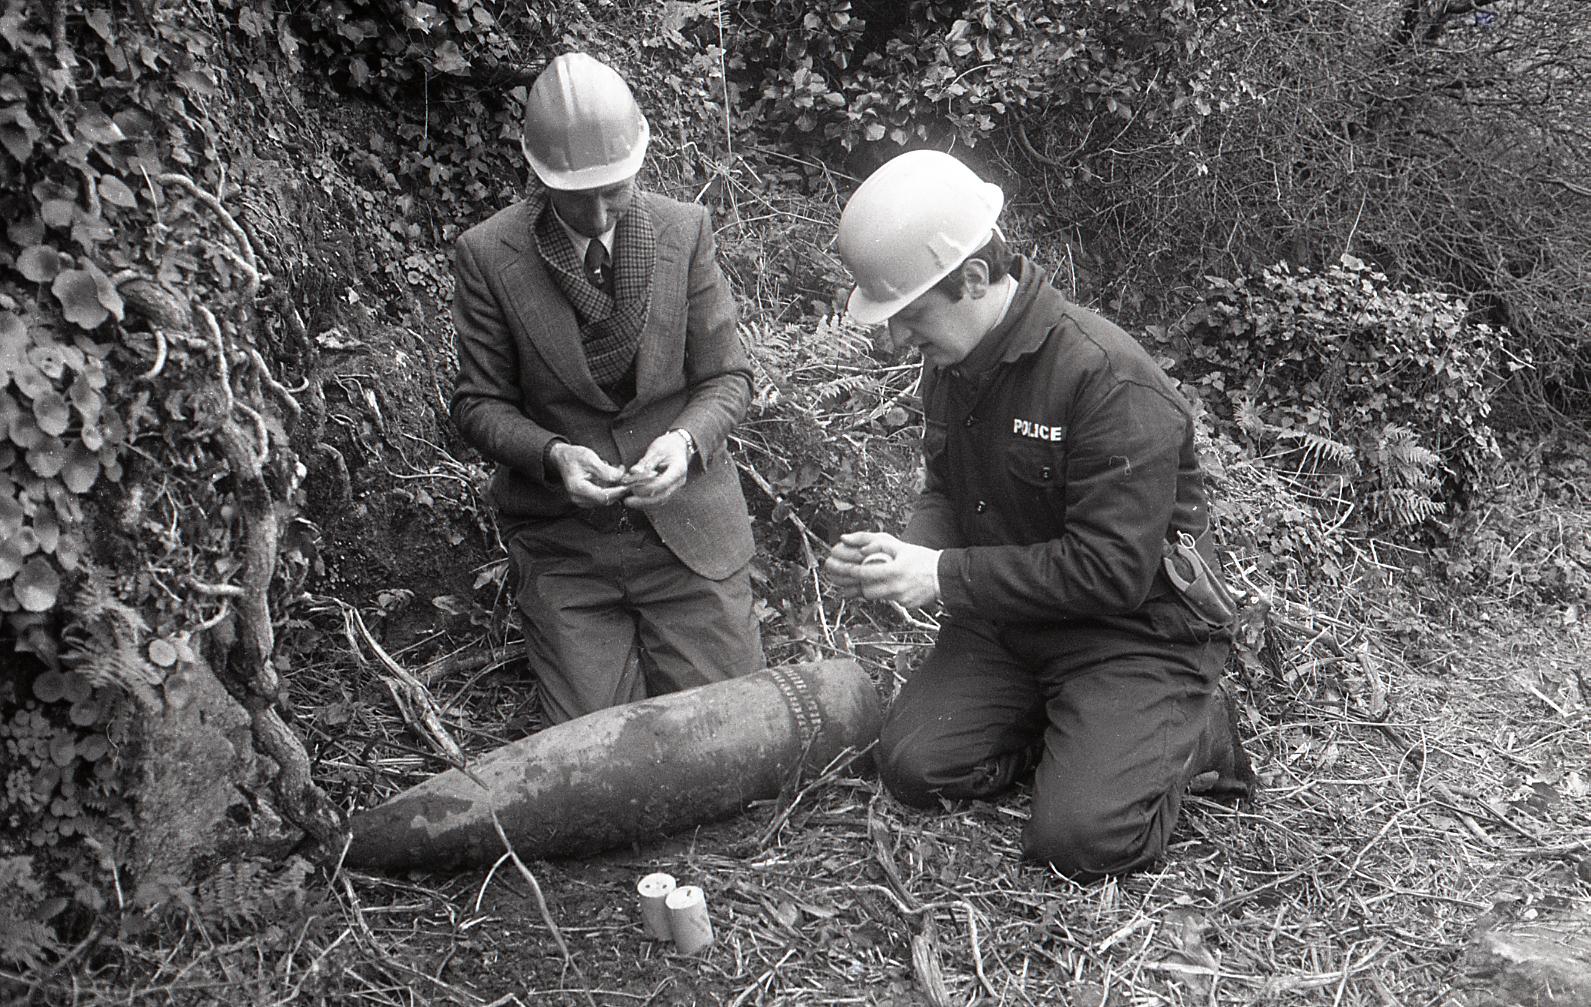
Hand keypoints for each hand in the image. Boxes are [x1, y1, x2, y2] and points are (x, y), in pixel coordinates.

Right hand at [548, 442, 629, 506]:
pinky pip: (602, 497)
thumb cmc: (574, 457)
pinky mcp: (586, 500)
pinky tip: (610, 478)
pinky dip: (609, 488)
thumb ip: (606, 470)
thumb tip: (620, 477)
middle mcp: (579, 498)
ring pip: (605, 499)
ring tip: (617, 473)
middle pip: (605, 500)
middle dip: (618, 489)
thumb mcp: (590, 458)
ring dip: (614, 488)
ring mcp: (582, 500)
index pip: (602, 496)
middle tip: (625, 476)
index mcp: (578, 488)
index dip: (617, 491)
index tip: (627, 485)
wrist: (563, 458)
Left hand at [621, 429, 690, 509]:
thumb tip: (634, 472)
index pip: (663, 483)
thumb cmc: (669, 446)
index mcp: (678, 469)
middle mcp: (679, 481)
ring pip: (660, 501)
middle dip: (643, 501)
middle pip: (661, 497)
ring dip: (644, 503)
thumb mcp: (656, 449)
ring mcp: (676, 487)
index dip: (647, 488)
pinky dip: (647, 501)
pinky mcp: (670, 490)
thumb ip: (645, 462)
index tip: (633, 487)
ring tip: (630, 501)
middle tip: (628, 501)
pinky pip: (659, 499)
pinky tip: (637, 499)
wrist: (679, 446)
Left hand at [823, 531, 941, 607]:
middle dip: (856, 584)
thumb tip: (849, 539)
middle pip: (866, 590)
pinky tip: (886, 586)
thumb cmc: (922, 558)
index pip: (863, 573)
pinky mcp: (905, 605)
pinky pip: (887, 601)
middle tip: (846, 577)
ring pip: (875, 597)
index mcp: (894, 570)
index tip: (838, 567)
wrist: (943, 575)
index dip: (848, 571)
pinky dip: (883, 593)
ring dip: (868, 589)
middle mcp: (896, 587)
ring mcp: (901, 598)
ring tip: (865, 581)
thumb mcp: (898, 545)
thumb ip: (872, 541)